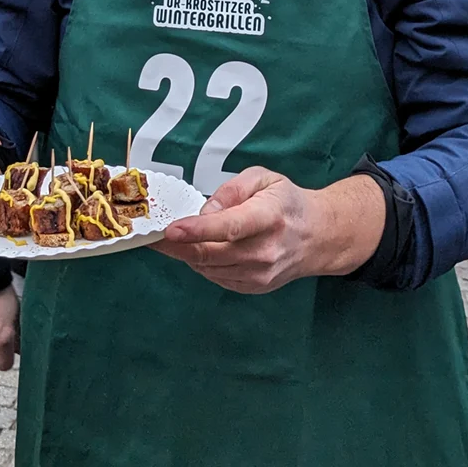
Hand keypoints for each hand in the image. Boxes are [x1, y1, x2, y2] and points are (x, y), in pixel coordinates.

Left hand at [158, 168, 385, 293]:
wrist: (318, 237)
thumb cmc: (287, 202)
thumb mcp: (263, 178)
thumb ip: (231, 190)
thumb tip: (204, 213)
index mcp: (269, 218)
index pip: (230, 227)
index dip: (197, 230)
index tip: (170, 229)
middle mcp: (265, 251)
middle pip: (211, 254)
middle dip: (175, 246)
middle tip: (150, 236)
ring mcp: (260, 274)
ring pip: (208, 268)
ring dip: (185, 255)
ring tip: (173, 239)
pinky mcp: (253, 287)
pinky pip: (215, 277)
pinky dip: (201, 264)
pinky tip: (199, 248)